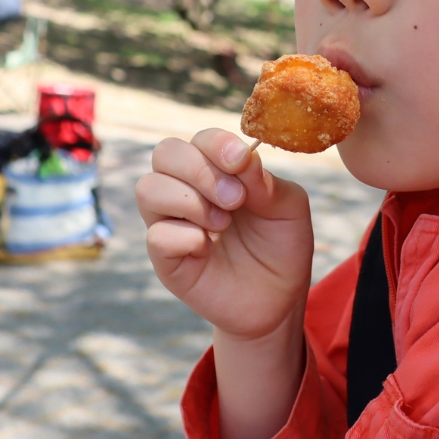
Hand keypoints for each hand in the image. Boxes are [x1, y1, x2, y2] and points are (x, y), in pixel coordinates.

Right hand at [137, 130, 313, 341]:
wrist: (280, 298)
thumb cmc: (282, 245)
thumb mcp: (289, 207)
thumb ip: (265, 180)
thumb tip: (240, 157)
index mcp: (219, 170)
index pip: (201, 140)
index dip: (217, 144)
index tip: (240, 162)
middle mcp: (188, 189)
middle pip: (166, 153)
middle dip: (201, 170)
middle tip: (235, 200)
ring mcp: (173, 222)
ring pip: (149, 188)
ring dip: (190, 201)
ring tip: (223, 224)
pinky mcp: (166, 259)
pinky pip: (156, 235)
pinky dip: (185, 237)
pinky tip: (208, 248)